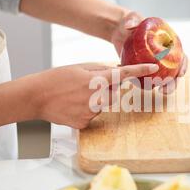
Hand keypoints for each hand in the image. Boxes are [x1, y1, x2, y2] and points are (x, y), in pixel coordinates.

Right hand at [33, 62, 158, 128]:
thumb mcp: (79, 67)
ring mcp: (91, 112)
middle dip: (108, 88)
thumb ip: (100, 69)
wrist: (36, 97)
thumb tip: (116, 71)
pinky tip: (73, 106)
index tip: (154, 68)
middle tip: (88, 85)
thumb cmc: (56, 78)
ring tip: (76, 96)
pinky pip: (94, 115)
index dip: (140, 70)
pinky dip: (87, 110)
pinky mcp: (85, 123)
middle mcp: (97, 97)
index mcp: (96, 80)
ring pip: (104, 105)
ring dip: (96, 100)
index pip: (123, 74)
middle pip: (114, 93)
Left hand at [112, 10, 187, 93]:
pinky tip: (146, 89)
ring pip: (165, 77)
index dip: (184, 64)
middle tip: (167, 89)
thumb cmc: (129, 21)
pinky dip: (150, 84)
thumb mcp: (131, 19)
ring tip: (160, 92)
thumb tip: (128, 27)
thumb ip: (131, 21)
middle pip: (175, 69)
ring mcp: (157, 62)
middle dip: (174, 82)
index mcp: (169, 42)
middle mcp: (165, 54)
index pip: (181, 54)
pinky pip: (150, 78)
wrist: (119, 30)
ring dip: (165, 86)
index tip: (181, 73)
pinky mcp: (146, 68)